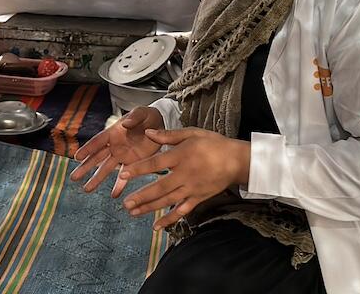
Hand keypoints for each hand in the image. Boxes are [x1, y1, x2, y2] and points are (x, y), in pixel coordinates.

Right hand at [70, 106, 164, 197]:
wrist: (159, 125)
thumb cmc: (147, 116)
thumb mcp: (142, 113)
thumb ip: (135, 117)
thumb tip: (125, 124)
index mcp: (113, 132)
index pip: (98, 142)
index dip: (87, 149)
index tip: (77, 157)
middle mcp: (114, 146)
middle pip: (97, 158)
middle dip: (85, 168)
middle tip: (73, 178)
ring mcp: (122, 156)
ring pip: (106, 169)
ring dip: (97, 179)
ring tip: (87, 189)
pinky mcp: (132, 164)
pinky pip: (125, 177)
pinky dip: (120, 185)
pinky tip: (114, 195)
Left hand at [119, 127, 249, 229]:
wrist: (237, 160)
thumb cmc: (213, 143)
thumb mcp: (192, 133)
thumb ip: (168, 135)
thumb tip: (148, 133)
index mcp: (181, 156)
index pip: (155, 164)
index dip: (138, 170)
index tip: (122, 175)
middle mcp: (184, 174)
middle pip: (159, 187)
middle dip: (141, 196)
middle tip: (125, 203)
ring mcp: (191, 188)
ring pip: (168, 201)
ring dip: (150, 208)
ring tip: (133, 212)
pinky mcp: (198, 198)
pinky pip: (182, 211)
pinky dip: (170, 219)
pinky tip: (157, 226)